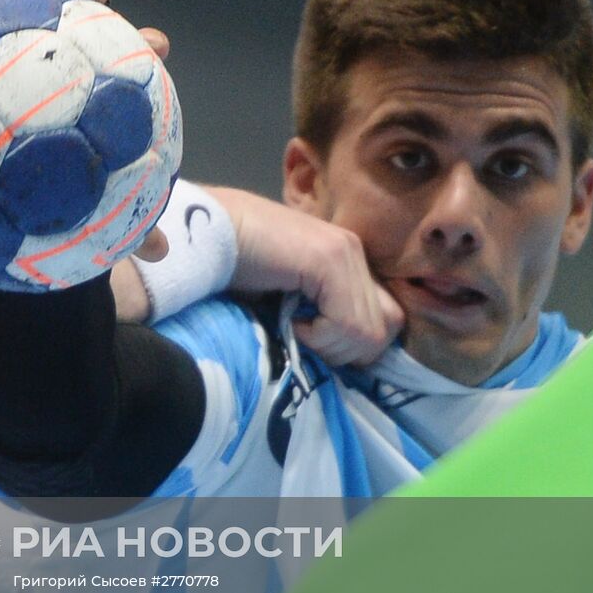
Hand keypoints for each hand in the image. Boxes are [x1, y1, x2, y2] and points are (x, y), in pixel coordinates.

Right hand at [0, 0, 170, 318]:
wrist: (27, 205)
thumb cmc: (77, 208)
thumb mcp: (103, 220)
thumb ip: (128, 229)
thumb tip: (165, 254)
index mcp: (105, 105)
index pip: (132, 65)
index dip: (145, 48)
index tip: (156, 43)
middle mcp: (67, 78)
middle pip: (81, 28)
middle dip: (86, 5)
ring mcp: (24, 74)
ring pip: (17, 27)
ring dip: (3, 1)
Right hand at [210, 186, 402, 365]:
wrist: (205, 236)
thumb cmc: (235, 270)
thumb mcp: (289, 296)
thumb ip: (320, 311)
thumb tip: (342, 357)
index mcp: (348, 259)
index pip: (387, 317)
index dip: (353, 343)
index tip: (314, 343)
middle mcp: (354, 251)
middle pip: (388, 327)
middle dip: (347, 349)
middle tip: (306, 340)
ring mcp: (346, 253)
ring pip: (369, 332)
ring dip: (329, 345)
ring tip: (294, 328)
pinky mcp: (330, 260)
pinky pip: (347, 324)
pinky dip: (318, 336)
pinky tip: (290, 323)